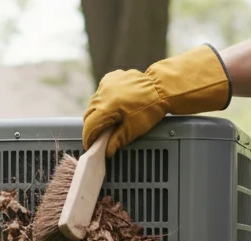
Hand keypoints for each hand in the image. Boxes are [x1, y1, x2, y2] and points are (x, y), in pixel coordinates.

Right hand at [83, 45, 232, 155]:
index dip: (89, 139)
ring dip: (98, 113)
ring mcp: (106, 84)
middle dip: (93, 127)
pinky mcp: (111, 78)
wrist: (162, 88)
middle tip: (100, 137)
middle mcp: (102, 94)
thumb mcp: (132, 130)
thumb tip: (106, 152)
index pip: (89, 127)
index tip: (91, 147)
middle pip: (89, 115)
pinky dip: (104, 101)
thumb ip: (116, 141)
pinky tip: (113, 106)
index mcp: (106, 107)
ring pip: (94, 103)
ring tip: (108, 121)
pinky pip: (101, 92)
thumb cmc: (150, 109)